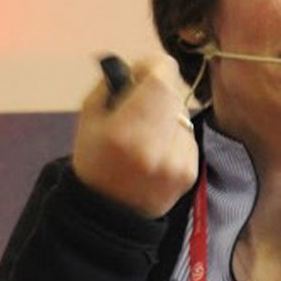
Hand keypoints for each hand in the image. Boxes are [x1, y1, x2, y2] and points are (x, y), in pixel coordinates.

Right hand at [72, 55, 198, 218]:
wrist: (109, 214)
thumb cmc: (94, 159)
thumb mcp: (89, 117)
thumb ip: (112, 85)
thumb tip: (137, 65)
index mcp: (126, 131)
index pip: (162, 77)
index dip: (152, 66)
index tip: (139, 73)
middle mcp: (157, 146)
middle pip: (173, 92)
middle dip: (158, 89)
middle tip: (140, 101)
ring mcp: (178, 161)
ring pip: (182, 113)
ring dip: (167, 113)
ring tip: (145, 133)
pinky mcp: (190, 171)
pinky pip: (187, 135)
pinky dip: (174, 135)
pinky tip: (156, 151)